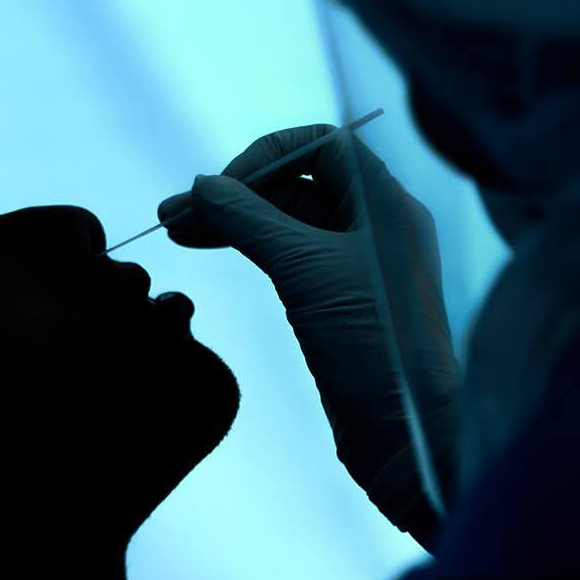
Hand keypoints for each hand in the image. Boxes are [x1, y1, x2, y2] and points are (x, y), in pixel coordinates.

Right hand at [159, 124, 458, 547]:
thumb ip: (251, 219)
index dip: (265, 156)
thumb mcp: (305, 268)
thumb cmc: (373, 342)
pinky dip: (248, 250)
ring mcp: (356, 265)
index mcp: (386, 204)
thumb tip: (203, 185)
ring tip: (175, 231)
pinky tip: (212, 251)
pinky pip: (287, 258)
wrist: (406, 433)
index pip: (320, 146)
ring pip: (285, 223)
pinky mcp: (338, 301)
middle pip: (296, 183)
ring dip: (232, 222)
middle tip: (173, 213)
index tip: (220, 189)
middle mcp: (375, 226)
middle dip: (234, 193)